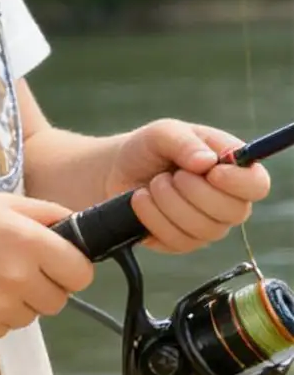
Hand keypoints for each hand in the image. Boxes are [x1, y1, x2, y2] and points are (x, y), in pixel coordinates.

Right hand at [0, 195, 94, 340]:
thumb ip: (47, 214)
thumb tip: (84, 229)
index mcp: (26, 240)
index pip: (81, 272)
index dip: (70, 268)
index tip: (54, 263)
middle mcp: (17, 275)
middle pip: (60, 299)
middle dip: (42, 286)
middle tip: (10, 267)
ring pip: (33, 316)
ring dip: (17, 301)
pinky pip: (6, 328)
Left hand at [108, 119, 270, 253]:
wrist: (117, 170)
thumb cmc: (149, 148)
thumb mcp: (163, 133)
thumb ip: (184, 142)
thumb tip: (207, 162)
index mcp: (233, 170)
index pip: (257, 185)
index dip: (238, 182)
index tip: (212, 172)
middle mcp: (227, 201)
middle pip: (234, 212)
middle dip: (194, 191)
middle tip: (171, 175)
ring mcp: (207, 225)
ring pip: (204, 229)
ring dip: (169, 203)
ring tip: (154, 184)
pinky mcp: (183, 241)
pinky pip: (177, 240)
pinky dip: (153, 217)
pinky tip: (141, 200)